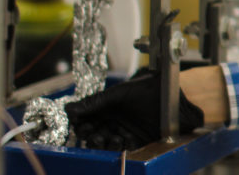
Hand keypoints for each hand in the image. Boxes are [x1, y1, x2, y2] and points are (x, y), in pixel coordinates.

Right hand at [65, 70, 203, 149]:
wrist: (171, 94)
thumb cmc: (145, 89)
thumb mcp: (117, 94)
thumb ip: (94, 102)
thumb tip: (68, 109)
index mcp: (106, 109)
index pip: (87, 122)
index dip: (81, 125)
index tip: (80, 126)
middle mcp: (114, 123)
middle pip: (95, 135)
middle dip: (91, 137)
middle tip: (92, 135)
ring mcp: (125, 133)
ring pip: (107, 145)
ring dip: (103, 144)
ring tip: (106, 138)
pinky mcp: (138, 142)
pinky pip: (124, 149)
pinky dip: (120, 148)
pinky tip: (119, 142)